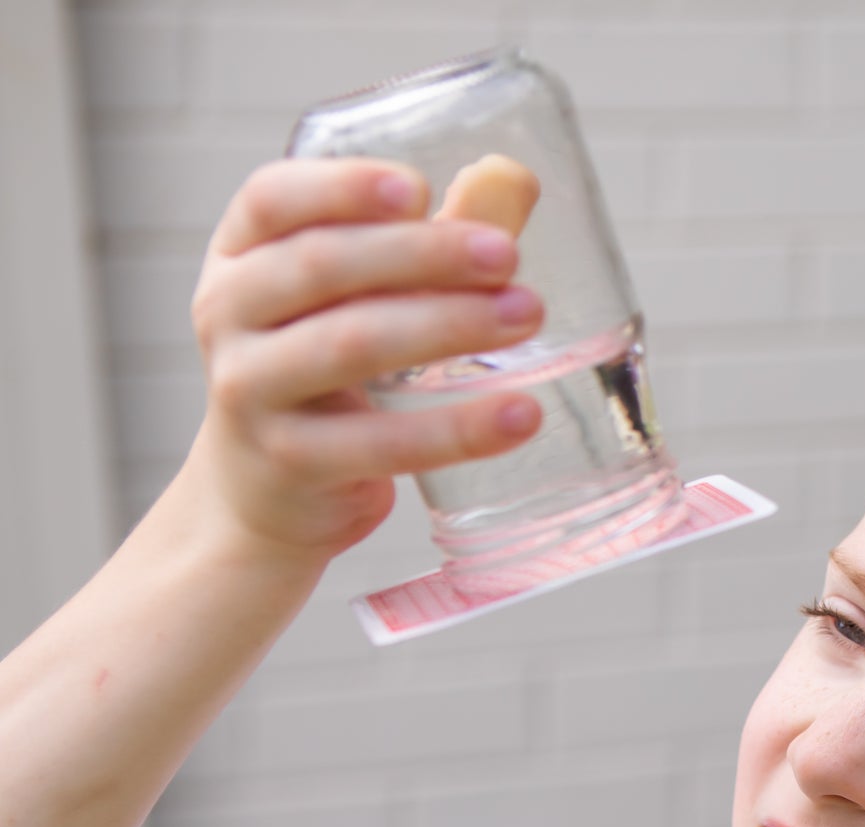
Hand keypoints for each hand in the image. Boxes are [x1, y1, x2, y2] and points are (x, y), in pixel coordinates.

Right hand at [181, 157, 544, 558]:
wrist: (265, 496)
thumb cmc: (325, 378)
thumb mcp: (353, 304)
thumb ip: (424, 247)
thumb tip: (512, 181)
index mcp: (239, 255)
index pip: (273, 200)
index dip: (343, 188)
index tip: (419, 189)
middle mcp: (228, 314)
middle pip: (322, 265)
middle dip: (422, 255)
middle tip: (506, 256)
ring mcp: (250, 390)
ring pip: (350, 345)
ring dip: (446, 326)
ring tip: (526, 316)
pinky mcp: (291, 462)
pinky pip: (382, 442)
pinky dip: (457, 429)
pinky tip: (520, 415)